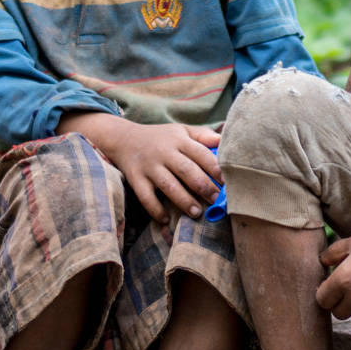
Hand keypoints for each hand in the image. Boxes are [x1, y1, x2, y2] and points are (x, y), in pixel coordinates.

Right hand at [78, 117, 222, 225]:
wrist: (123, 138)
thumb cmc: (161, 137)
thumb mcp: (182, 130)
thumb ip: (203, 135)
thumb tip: (225, 141)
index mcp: (179, 140)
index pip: (201, 153)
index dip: (215, 168)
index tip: (226, 182)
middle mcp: (164, 152)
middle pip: (186, 170)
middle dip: (203, 187)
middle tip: (215, 200)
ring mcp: (149, 166)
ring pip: (168, 185)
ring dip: (183, 200)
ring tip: (196, 213)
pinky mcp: (136, 179)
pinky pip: (146, 197)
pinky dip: (156, 210)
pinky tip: (166, 219)